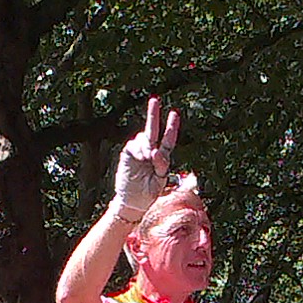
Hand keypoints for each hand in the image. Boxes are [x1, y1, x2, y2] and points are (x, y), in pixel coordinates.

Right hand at [113, 96, 180, 220]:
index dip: (171, 128)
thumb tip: (155, 151)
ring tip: (147, 158)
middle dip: (153, 115)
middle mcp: (150, 152)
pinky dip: (138, 149)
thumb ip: (161, 166)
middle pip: (153, 130)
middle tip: (155, 100)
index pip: (167, 141)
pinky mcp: (127, 154)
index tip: (174, 114)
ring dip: (147, 145)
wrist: (131, 202)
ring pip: (143, 138)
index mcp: (161, 159)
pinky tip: (140, 157)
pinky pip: (133, 145)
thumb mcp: (159, 182)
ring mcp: (138, 152)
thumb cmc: (147, 194)